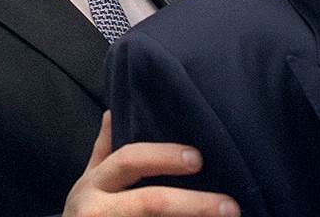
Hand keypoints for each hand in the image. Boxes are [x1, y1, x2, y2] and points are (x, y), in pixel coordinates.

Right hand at [63, 111, 239, 216]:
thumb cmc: (89, 213)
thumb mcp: (90, 181)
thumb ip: (104, 150)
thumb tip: (112, 111)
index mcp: (94, 184)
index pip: (130, 160)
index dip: (164, 157)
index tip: (199, 158)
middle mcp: (97, 209)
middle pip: (150, 202)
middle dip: (193, 204)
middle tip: (230, 207)